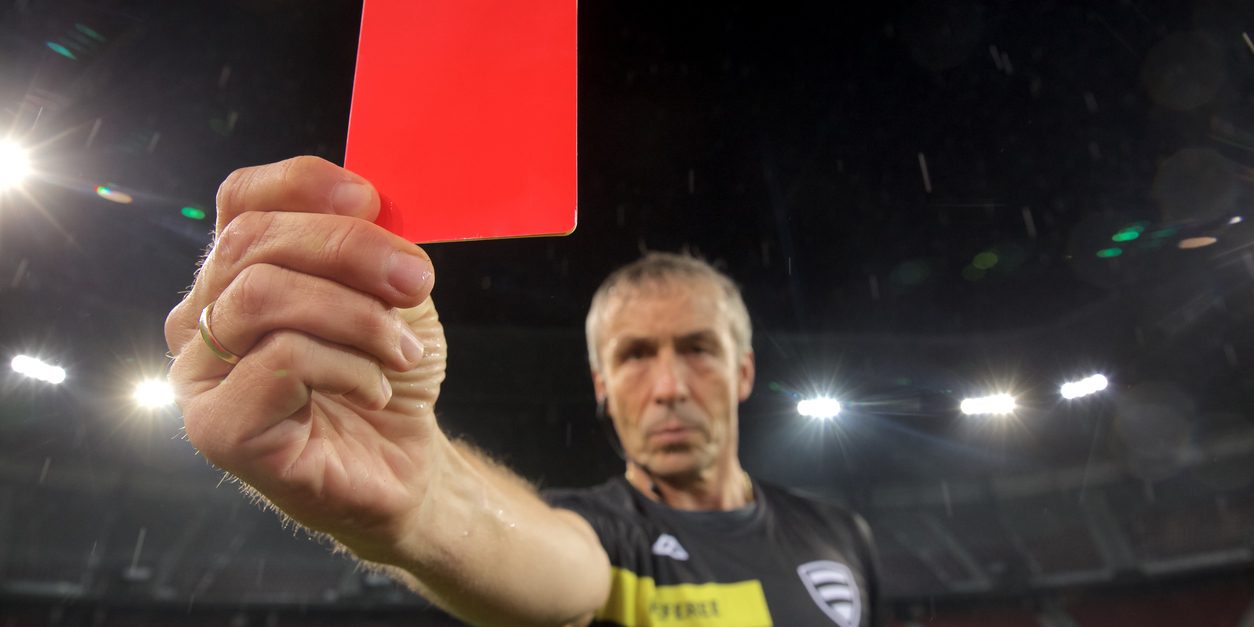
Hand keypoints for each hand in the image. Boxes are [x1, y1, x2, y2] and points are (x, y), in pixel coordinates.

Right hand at [165, 156, 445, 558]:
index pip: (240, 198)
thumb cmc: (386, 376)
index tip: (371, 198)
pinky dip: (349, 368)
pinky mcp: (217, 428)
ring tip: (402, 351)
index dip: (301, 183)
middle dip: (348, 249)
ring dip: (355, 315)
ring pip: (261, 295)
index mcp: (236, 273)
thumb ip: (372, 245)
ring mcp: (198, 375)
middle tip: (415, 281)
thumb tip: (372, 200)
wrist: (403, 467)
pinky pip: (281, 360)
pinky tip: (373, 391)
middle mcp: (201, 318)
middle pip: (251, 241)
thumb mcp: (391, 294)